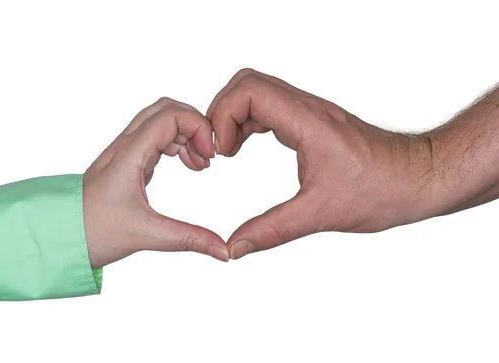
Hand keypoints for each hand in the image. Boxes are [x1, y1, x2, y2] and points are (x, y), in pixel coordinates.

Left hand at [83, 97, 228, 267]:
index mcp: (129, 154)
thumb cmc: (92, 231)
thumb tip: (223, 250)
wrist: (59, 236)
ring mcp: (125, 152)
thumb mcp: (146, 235)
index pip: (171, 115)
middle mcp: (126, 146)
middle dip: (195, 125)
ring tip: (200, 164)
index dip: (198, 127)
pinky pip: (155, 137)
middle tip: (209, 154)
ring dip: (186, 134)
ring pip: (160, 120)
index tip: (210, 156)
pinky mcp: (126, 162)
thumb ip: (188, 239)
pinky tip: (186, 165)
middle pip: (166, 108)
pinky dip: (176, 143)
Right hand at [207, 69, 435, 259]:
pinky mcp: (312, 121)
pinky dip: (249, 122)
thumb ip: (272, 230)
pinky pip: (270, 107)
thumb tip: (235, 246)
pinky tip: (245, 147)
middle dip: (221, 113)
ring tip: (227, 151)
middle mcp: (307, 108)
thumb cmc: (383, 189)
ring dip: (234, 116)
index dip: (222, 117)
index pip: (249, 91)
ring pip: (257, 91)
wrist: (419, 178)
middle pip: (247, 83)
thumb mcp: (321, 214)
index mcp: (308, 122)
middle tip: (218, 150)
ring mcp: (310, 112)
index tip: (221, 153)